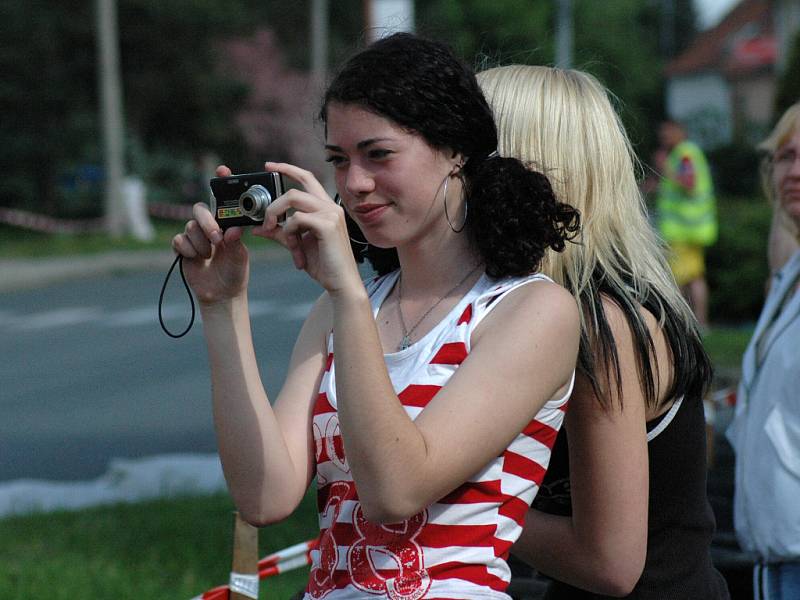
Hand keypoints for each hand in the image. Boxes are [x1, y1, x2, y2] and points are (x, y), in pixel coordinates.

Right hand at [171, 165, 248, 304]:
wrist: (222, 294)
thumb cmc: (235, 272)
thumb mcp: (239, 257)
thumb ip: (235, 242)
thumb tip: (233, 229)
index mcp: (226, 223)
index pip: (223, 199)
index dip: (222, 182)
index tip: (223, 169)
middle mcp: (210, 225)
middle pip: (199, 209)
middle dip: (207, 222)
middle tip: (217, 239)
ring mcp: (195, 235)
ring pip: (190, 227)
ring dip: (201, 243)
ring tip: (209, 256)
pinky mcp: (183, 247)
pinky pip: (179, 240)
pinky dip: (189, 250)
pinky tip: (198, 260)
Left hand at [253, 162, 361, 295]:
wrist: (341, 283)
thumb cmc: (324, 265)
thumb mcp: (297, 245)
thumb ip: (279, 233)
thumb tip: (257, 227)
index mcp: (325, 208)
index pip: (307, 178)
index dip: (287, 169)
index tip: (268, 166)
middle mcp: (330, 207)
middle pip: (294, 189)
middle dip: (273, 204)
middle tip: (265, 222)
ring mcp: (331, 214)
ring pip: (292, 200)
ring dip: (278, 219)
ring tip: (280, 239)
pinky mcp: (328, 225)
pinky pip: (296, 219)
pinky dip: (289, 234)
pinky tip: (296, 251)